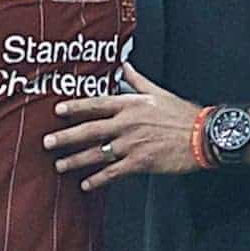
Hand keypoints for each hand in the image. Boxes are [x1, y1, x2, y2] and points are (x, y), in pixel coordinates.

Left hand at [44, 63, 200, 190]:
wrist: (202, 135)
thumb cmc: (181, 113)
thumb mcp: (158, 91)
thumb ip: (137, 80)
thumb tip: (125, 65)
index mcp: (130, 105)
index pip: (96, 105)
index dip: (75, 107)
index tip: (58, 110)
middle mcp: (126, 124)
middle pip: (89, 130)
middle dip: (66, 137)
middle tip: (47, 143)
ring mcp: (131, 144)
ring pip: (96, 154)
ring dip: (76, 160)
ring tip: (60, 166)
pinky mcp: (139, 163)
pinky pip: (113, 173)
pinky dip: (98, 180)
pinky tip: (86, 184)